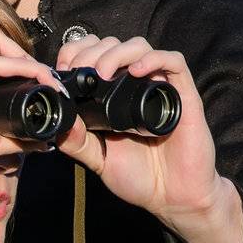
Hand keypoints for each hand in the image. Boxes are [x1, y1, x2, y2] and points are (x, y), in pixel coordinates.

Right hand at [0, 27, 63, 167]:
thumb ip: (16, 139)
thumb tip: (40, 143)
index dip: (12, 67)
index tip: (32, 86)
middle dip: (17, 53)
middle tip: (34, 78)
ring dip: (21, 53)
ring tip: (39, 75)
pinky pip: (10, 60)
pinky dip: (32, 68)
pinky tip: (44, 81)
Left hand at [53, 34, 242, 242]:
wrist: (172, 197)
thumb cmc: (139, 178)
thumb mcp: (98, 160)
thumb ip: (77, 142)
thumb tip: (59, 119)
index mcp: (114, 95)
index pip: (95, 54)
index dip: (77, 51)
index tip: (63, 66)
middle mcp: (136, 86)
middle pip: (114, 45)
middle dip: (92, 51)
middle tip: (81, 70)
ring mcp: (159, 88)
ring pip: (140, 47)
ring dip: (117, 52)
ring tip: (102, 72)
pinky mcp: (183, 94)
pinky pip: (174, 61)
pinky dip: (153, 59)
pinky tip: (136, 72)